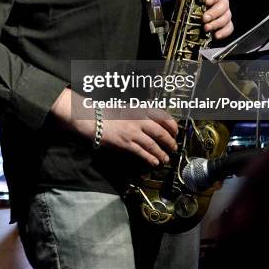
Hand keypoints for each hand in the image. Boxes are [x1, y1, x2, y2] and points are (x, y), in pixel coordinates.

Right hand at [50, 88, 177, 166]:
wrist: (92, 118)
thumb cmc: (108, 111)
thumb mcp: (127, 107)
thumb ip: (140, 112)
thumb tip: (153, 119)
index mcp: (140, 109)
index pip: (163, 116)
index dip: (172, 125)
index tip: (176, 131)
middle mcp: (139, 120)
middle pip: (161, 132)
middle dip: (170, 141)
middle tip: (173, 147)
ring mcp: (133, 133)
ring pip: (154, 145)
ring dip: (162, 153)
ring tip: (166, 158)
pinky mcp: (126, 144)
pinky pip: (142, 153)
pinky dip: (151, 158)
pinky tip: (155, 162)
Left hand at [202, 0, 232, 39]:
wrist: (191, 7)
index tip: (207, 1)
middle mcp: (222, 0)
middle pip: (224, 5)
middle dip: (214, 13)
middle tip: (204, 18)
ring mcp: (225, 12)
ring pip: (226, 17)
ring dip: (217, 23)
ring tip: (206, 28)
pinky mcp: (225, 24)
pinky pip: (229, 27)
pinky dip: (224, 32)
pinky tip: (215, 35)